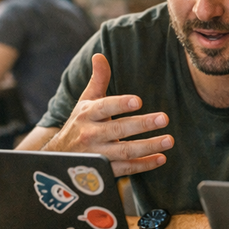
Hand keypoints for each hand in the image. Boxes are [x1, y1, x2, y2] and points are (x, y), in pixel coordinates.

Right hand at [44, 53, 173, 176]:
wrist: (59, 157)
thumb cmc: (79, 124)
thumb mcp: (85, 102)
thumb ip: (98, 80)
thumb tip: (100, 55)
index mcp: (87, 115)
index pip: (104, 107)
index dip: (120, 104)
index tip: (138, 101)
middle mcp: (90, 135)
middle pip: (118, 130)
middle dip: (142, 124)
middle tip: (164, 118)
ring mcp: (97, 155)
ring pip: (124, 151)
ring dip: (148, 147)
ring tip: (169, 140)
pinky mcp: (104, 172)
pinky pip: (126, 169)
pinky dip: (144, 165)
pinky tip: (161, 158)